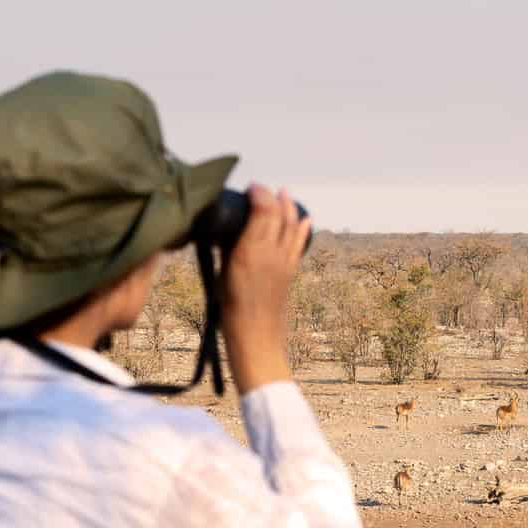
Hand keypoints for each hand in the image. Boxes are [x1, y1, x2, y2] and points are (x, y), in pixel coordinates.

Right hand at [220, 184, 309, 392]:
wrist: (256, 339)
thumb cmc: (231, 311)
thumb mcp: (221, 275)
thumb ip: (226, 249)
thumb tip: (226, 231)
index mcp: (252, 250)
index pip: (263, 209)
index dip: (259, 193)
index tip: (249, 188)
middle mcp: (272, 252)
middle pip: (279, 214)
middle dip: (272, 196)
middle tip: (261, 189)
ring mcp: (284, 263)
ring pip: (292, 226)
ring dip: (289, 207)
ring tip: (285, 193)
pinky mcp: (290, 273)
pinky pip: (299, 244)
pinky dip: (302, 229)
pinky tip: (305, 219)